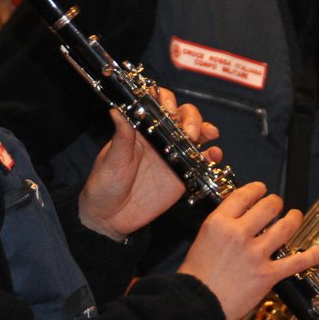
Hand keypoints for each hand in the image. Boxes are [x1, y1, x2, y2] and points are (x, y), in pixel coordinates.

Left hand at [78, 88, 220, 239]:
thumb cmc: (104, 184)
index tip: (170, 111)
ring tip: (209, 135)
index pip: (159, 105)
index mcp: (141, 129)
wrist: (110, 217)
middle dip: (191, 118)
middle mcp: (159, 138)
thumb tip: (116, 110)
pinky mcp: (182, 175)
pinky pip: (201, 162)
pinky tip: (214, 156)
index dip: (168, 102)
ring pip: (196, 135)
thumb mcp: (112, 159)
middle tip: (189, 132)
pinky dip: (211, 156)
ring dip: (205, 130)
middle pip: (183, 116)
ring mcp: (173, 156)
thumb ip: (121, 136)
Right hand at [179, 182, 318, 319]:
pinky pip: (296, 262)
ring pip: (285, 227)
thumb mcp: (202, 240)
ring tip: (295, 216)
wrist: (196, 304)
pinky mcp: (267, 275)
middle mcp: (239, 234)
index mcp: (219, 223)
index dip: (257, 189)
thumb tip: (240, 218)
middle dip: (276, 203)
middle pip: (268, 207)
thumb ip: (222, 227)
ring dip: (294, 219)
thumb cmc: (195, 276)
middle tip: (277, 204)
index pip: (244, 195)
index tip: (261, 190)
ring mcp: (255, 254)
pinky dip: (313, 255)